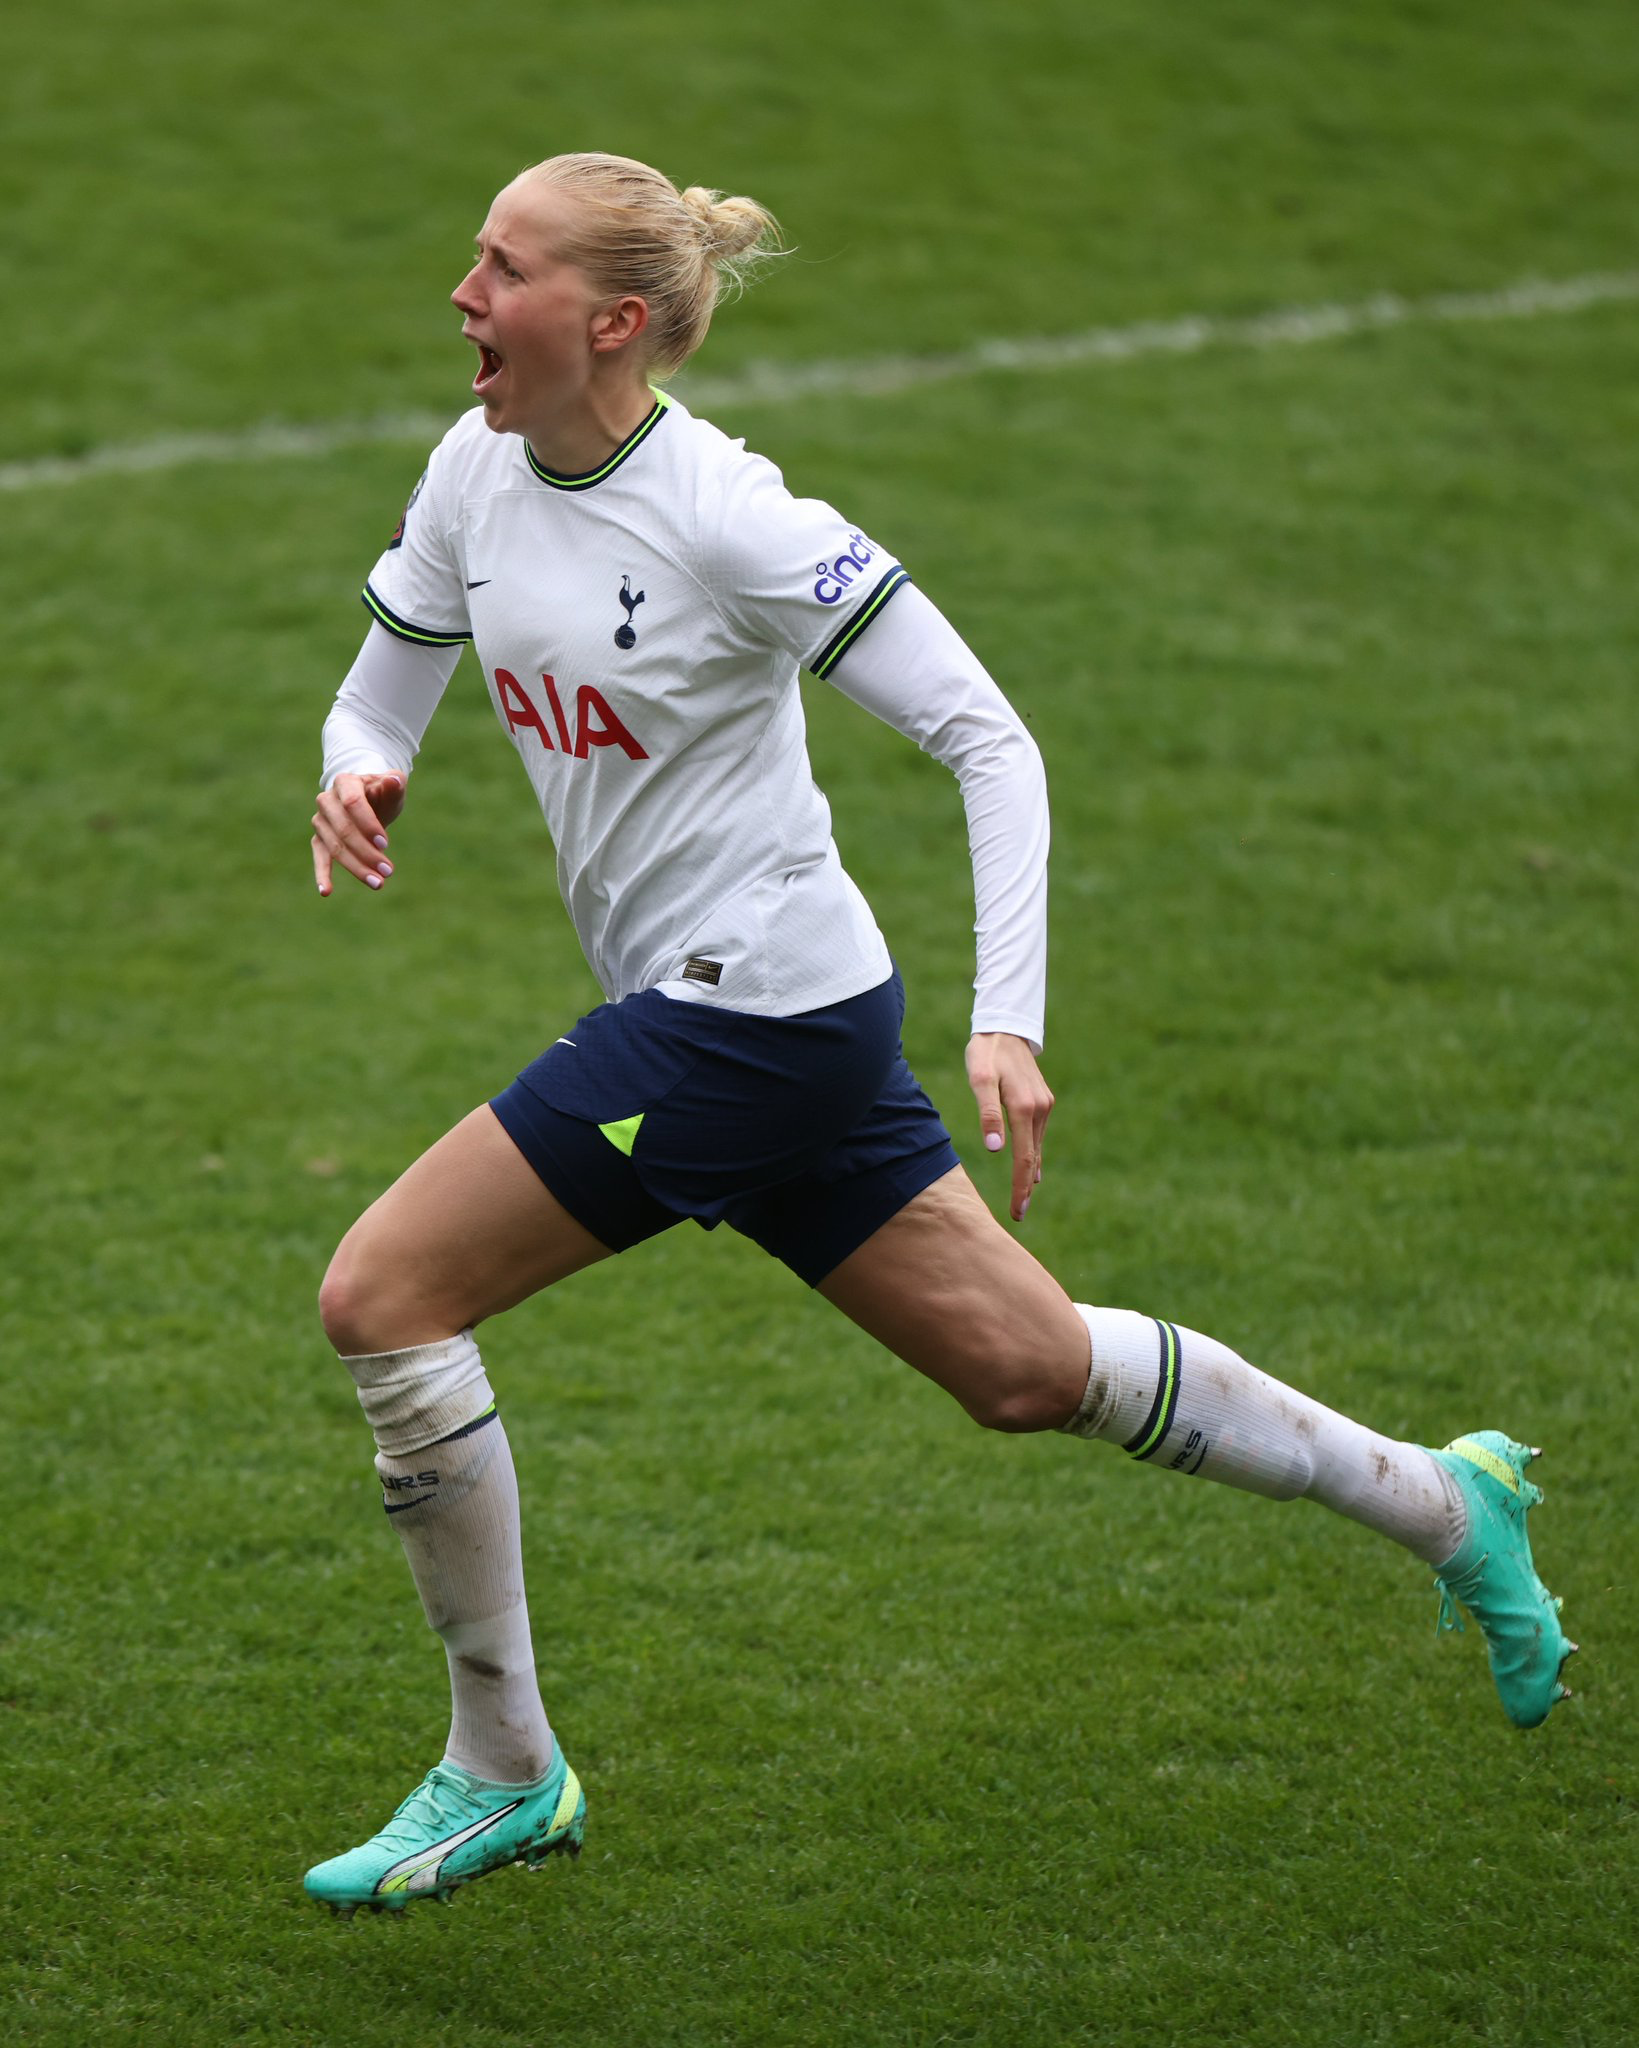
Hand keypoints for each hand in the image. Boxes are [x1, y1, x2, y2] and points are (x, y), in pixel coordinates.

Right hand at [311, 772, 406, 896]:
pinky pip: (319, 857)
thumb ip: (394, 784)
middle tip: (389, 871)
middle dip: (366, 852)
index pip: (353, 803)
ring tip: (379, 884)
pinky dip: (322, 874)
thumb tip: (393, 781)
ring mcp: (321, 821)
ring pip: (335, 847)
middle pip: (344, 830)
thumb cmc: (383, 793)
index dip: (368, 824)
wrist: (369, 800)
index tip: (386, 844)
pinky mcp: (319, 839)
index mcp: (345, 783)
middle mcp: (327, 801)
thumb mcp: (393, 787)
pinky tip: (326, 891)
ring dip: (357, 867)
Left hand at [965, 1032, 1053, 1220]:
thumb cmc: (986, 1053)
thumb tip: (994, 1149)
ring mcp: (1044, 1105)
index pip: (1023, 1158)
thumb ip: (988, 1113)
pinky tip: (1032, 1168)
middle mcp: (1039, 1109)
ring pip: (1036, 1147)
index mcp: (1023, 1108)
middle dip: (1026, 1188)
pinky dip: (1034, 1154)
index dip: (1020, 1187)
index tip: (1016, 1211)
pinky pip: (1038, 1135)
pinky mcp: (1043, 1101)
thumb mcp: (980, 1080)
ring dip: (1030, 1172)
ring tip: (1023, 1198)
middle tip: (1018, 1214)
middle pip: (1033, 1158)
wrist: (1005, 1027)